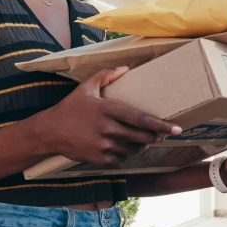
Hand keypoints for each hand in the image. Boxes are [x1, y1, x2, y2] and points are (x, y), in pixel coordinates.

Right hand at [36, 67, 181, 165]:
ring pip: (133, 148)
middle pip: (142, 136)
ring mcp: (104, 145)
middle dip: (155, 136)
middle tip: (163, 134)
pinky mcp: (100, 158)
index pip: (141, 119)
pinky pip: (122, 158)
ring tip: (141, 139)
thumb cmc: (70, 108)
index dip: (161, 125)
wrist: (50, 132)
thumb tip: (125, 68)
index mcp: (108, 109)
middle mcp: (108, 128)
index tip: (176, 128)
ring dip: (140, 145)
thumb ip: (106, 76)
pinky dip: (125, 152)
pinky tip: (122, 146)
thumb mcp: (86, 88)